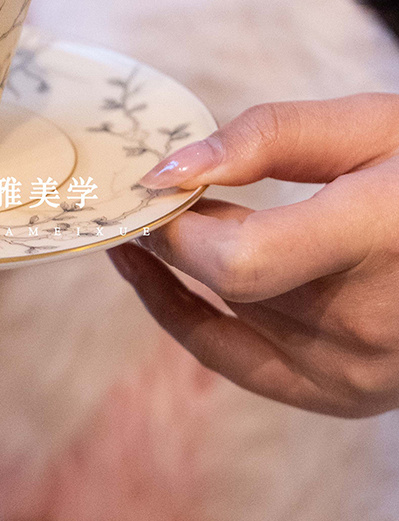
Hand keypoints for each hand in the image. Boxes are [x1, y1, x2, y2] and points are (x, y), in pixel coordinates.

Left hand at [108, 95, 398, 417]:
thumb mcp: (366, 126)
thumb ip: (267, 138)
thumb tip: (170, 170)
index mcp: (377, 243)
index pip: (236, 261)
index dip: (175, 224)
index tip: (145, 183)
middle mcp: (367, 323)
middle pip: (223, 281)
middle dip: (172, 228)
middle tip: (146, 188)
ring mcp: (357, 372)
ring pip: (224, 310)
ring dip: (181, 262)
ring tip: (154, 214)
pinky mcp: (343, 394)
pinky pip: (233, 362)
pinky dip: (183, 315)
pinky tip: (147, 274)